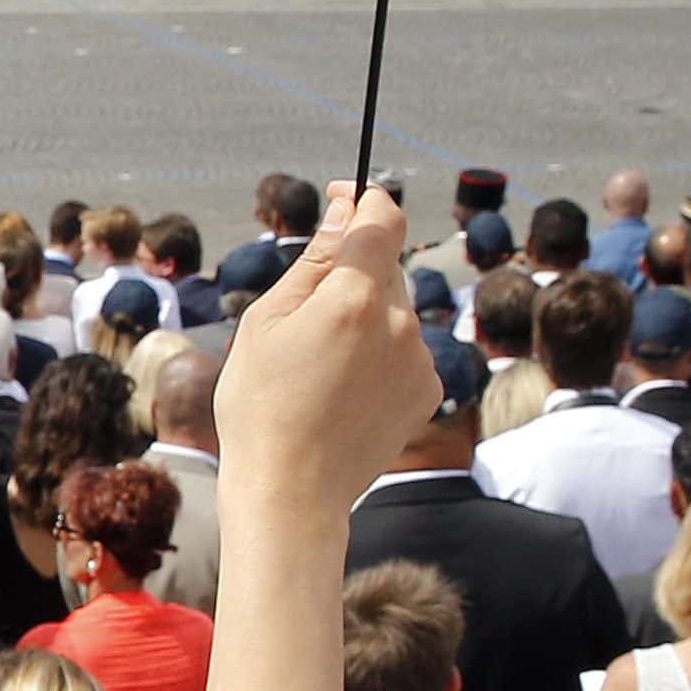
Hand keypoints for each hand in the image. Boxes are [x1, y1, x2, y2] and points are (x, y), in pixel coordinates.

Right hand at [209, 177, 436, 507]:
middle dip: (352, 276)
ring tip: (320, 367)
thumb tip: (348, 209)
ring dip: (365, 319)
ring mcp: (420, 358)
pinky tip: (344, 389)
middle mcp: (400, 322)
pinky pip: (406, 350)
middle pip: (385, 268)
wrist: (292, 491)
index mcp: (355, 298)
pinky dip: (380, 355)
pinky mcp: (428, 389)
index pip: (383, 218)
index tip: (343, 199)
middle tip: (304, 319)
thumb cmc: (261, 406)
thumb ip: (317, 261)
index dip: (364, 200)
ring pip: (394, 311)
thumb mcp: (268, 322)